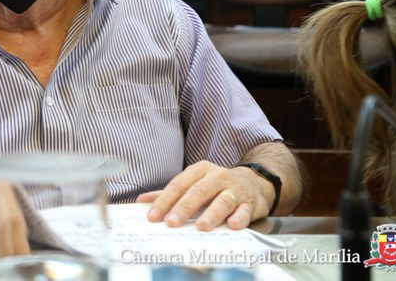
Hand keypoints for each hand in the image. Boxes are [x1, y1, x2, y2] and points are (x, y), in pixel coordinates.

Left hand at [135, 160, 273, 230]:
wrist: (253, 182)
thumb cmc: (216, 186)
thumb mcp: (193, 184)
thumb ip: (169, 194)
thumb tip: (141, 202)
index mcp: (199, 170)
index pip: (178, 185)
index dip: (164, 201)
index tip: (152, 217)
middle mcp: (217, 176)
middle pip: (198, 192)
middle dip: (183, 208)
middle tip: (171, 223)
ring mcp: (234, 189)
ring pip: (222, 201)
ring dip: (211, 214)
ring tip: (201, 226)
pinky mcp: (250, 203)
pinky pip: (244, 210)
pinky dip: (239, 217)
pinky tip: (233, 225)